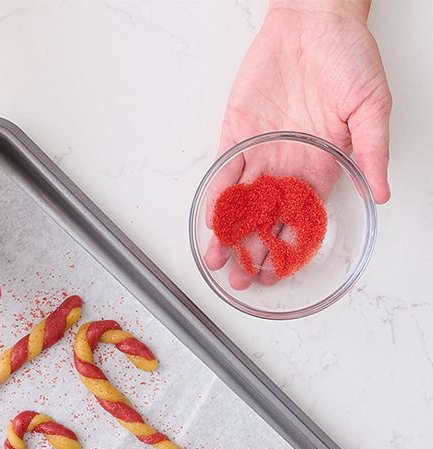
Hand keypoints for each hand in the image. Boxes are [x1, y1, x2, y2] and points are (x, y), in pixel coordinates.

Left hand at [207, 0, 391, 288]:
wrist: (314, 18)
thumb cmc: (347, 57)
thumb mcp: (371, 106)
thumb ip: (372, 152)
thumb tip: (382, 194)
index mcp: (321, 167)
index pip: (301, 220)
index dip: (288, 249)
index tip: (276, 273)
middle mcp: (288, 167)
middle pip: (267, 221)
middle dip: (253, 251)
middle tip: (240, 278)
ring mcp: (260, 152)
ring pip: (240, 204)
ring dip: (229, 234)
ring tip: (217, 260)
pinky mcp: (236, 135)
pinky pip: (223, 172)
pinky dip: (217, 196)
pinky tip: (211, 220)